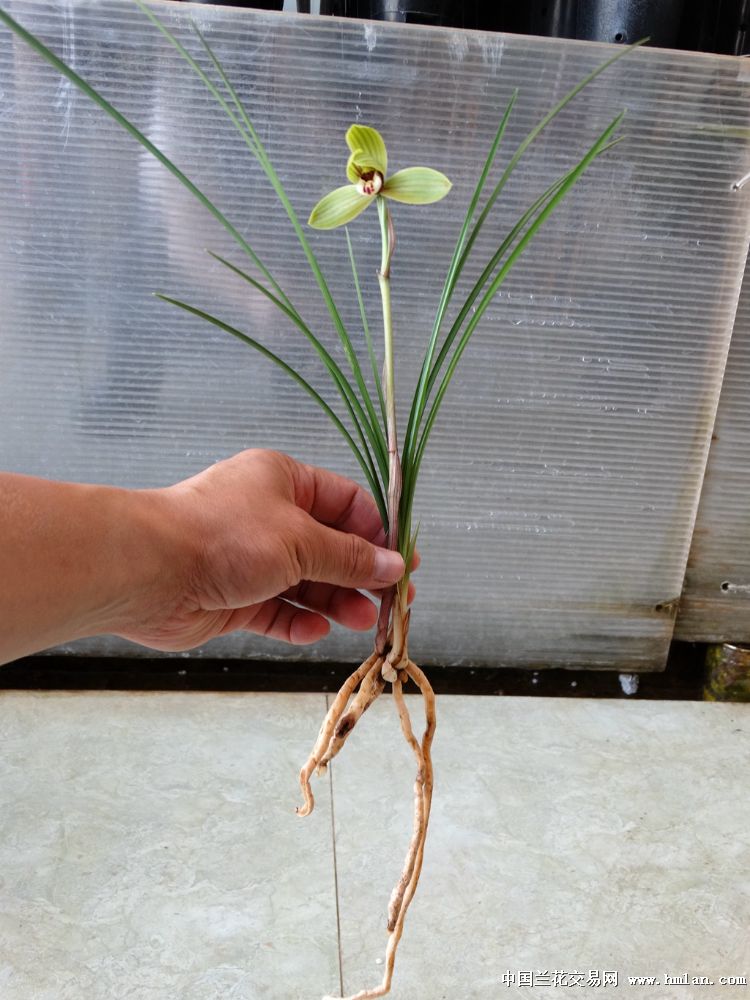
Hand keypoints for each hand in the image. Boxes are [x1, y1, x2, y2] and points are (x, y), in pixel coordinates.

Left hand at [117, 449, 410, 648]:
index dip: (378, 532)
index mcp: (284, 481)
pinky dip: (297, 621)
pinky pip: (276, 610)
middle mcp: (267, 516)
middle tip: (392, 603)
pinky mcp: (232, 597)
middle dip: (361, 575)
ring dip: (335, 602)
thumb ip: (350, 558)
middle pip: (329, 547)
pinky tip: (314, 630)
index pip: (346, 503)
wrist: (148, 571)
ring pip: (306, 582)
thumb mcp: (301, 541)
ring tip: (361, 622)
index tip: (403, 562)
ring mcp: (249, 558)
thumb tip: (393, 565)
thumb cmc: (222, 536)